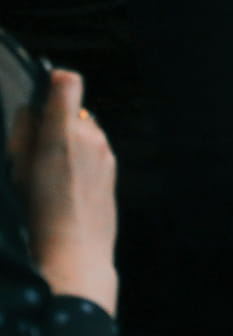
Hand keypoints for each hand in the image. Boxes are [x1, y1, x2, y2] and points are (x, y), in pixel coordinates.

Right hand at [14, 71, 118, 311]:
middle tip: (33, 147)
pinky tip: (65, 183)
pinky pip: (94, 151)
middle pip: (72, 110)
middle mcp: (91, 137)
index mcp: (64, 133)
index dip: (54, 81)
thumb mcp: (17, 168)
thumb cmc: (37, 215)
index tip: (42, 90)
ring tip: (48, 171)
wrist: (74, 254)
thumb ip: (24, 131)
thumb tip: (32, 108)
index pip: (68, 83)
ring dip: (68, 139)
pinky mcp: (112, 171)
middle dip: (54, 120)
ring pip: (84, 131)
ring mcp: (106, 154)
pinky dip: (79, 156)